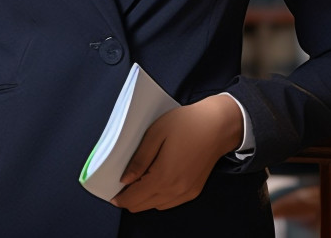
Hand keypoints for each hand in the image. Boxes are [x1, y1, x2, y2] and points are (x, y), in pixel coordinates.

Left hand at [110, 94, 243, 211]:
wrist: (218, 125)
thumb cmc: (188, 124)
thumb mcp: (156, 133)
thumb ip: (139, 159)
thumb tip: (125, 179)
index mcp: (163, 176)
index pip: (134, 198)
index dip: (119, 197)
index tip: (111, 192)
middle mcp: (175, 190)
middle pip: (143, 206)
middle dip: (130, 198)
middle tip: (123, 184)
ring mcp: (186, 193)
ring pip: (156, 206)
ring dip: (144, 198)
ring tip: (139, 180)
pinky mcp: (193, 191)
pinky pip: (169, 203)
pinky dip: (159, 197)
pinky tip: (156, 181)